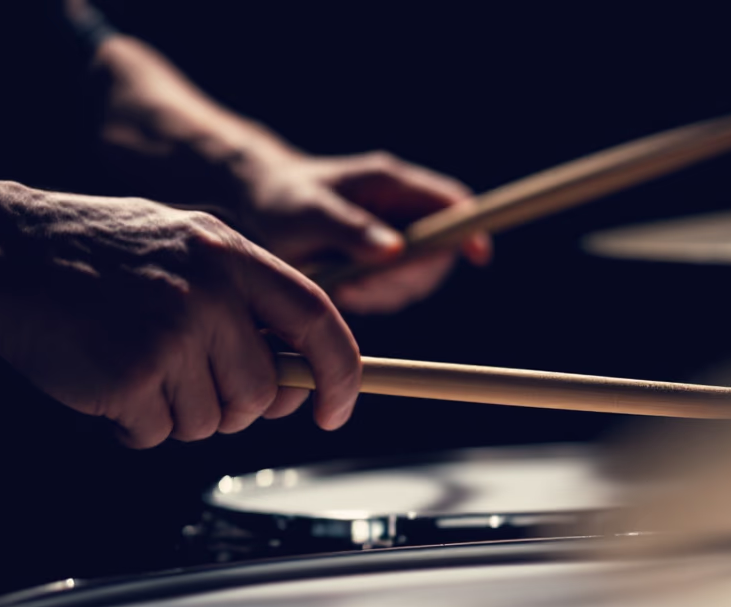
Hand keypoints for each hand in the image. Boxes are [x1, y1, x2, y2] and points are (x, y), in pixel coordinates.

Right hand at [0, 171, 359, 446]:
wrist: (2, 255)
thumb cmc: (98, 256)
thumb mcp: (187, 245)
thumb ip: (245, 298)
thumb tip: (300, 372)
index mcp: (233, 256)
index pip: (318, 321)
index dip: (340, 375)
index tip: (335, 410)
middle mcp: (211, 294)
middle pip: (262, 393)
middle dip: (234, 407)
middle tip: (190, 382)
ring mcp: (171, 335)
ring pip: (211, 422)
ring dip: (176, 414)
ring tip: (137, 366)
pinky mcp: (131, 377)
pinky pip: (158, 434)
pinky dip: (135, 426)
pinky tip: (108, 382)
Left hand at [234, 150, 491, 313]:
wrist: (252, 208)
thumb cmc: (280, 200)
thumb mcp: (308, 213)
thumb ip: (351, 229)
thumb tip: (396, 250)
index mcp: (391, 183)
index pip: (451, 203)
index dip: (471, 228)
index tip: (478, 256)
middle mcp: (399, 210)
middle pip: (440, 250)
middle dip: (409, 276)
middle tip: (359, 285)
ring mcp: (393, 238)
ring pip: (418, 278)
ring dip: (386, 292)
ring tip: (341, 285)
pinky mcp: (380, 265)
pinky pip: (395, 292)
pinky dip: (373, 299)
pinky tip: (340, 289)